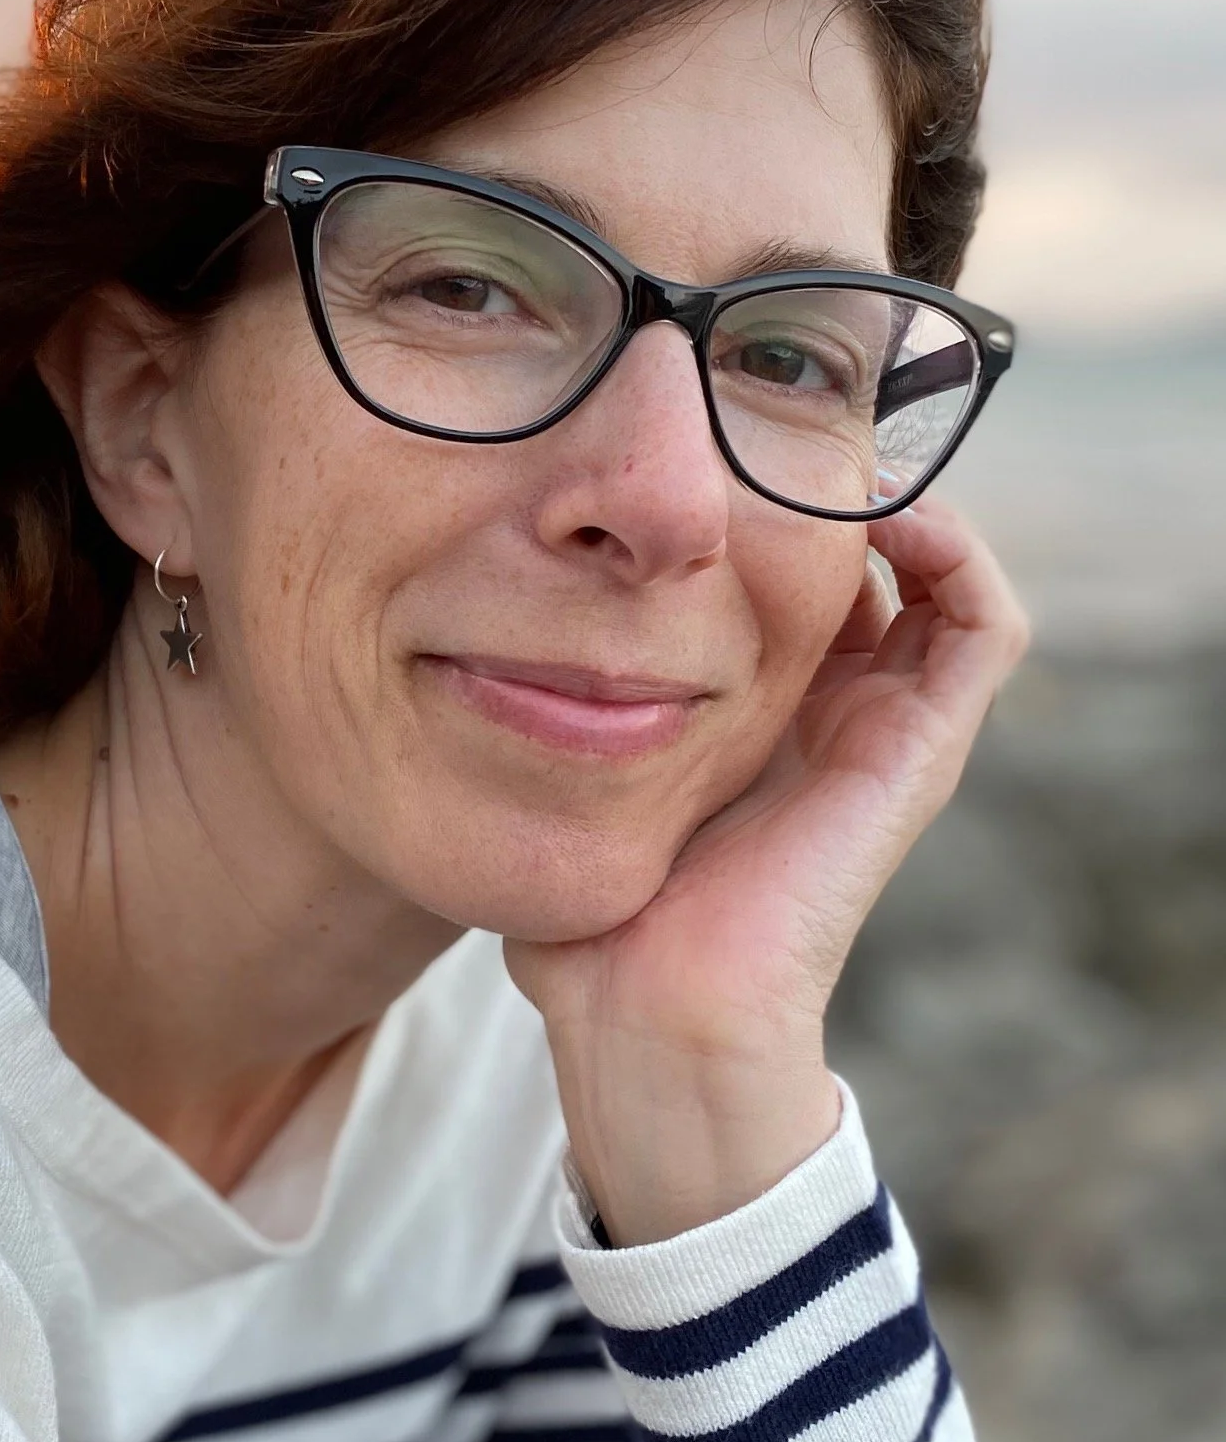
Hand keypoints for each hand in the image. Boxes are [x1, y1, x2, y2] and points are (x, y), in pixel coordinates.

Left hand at [505, 497, 1029, 1244]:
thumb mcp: (565, 772)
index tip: (712, 449)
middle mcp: (833, 709)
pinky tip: (884, 511)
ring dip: (904, 504)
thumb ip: (542, 706)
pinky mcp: (921, 750)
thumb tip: (456, 630)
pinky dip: (956, 553)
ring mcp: (888, 728)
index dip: (771, 504)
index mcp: (759, 712)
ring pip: (941, 577)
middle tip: (779, 430)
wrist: (649, 1011)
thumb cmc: (595, 913)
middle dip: (833, 486)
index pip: (797, 576)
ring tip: (842, 457)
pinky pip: (984, 627)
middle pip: (871, 564)